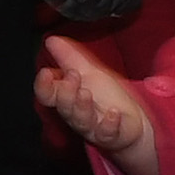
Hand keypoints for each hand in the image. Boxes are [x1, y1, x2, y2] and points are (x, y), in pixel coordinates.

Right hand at [36, 36, 161, 174]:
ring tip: (85, 92)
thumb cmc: (106, 97)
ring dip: (81, 106)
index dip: (44, 86)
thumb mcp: (88, 72)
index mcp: (66, 99)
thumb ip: (68, 57)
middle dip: (65, 93)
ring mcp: (93, 128)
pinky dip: (109, 124)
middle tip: (72, 76)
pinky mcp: (112, 136)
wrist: (131, 121)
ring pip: (81, 121)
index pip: (47, 95)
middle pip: (63, 108)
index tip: (46, 72)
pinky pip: (107, 133)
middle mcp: (75, 115)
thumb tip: (51, 39)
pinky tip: (113, 113)